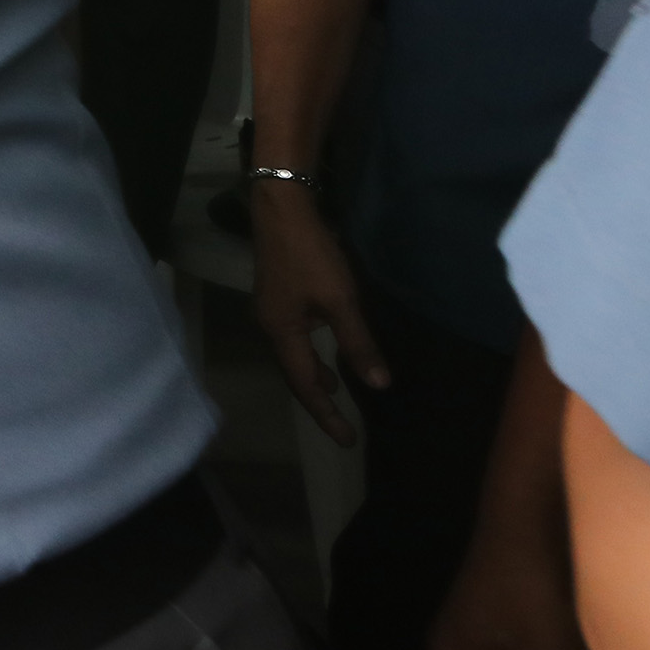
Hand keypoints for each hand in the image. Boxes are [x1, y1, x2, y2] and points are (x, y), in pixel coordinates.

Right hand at [249, 181, 388, 444]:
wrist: (282, 209)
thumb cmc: (311, 255)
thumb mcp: (340, 300)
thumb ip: (358, 343)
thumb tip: (379, 386)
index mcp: (282, 334)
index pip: (305, 386)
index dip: (327, 414)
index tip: (348, 440)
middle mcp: (271, 328)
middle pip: (295, 375)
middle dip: (319, 401)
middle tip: (343, 425)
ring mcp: (271, 311)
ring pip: (295, 356)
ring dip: (315, 376)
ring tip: (336, 391)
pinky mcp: (278, 297)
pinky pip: (295, 339)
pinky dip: (311, 354)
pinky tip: (326, 350)